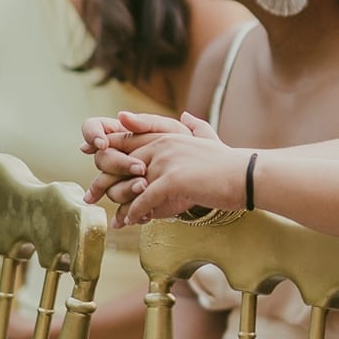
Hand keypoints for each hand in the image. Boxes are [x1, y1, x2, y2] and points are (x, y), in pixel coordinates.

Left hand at [85, 112, 243, 226]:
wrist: (247, 175)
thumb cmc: (228, 163)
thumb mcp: (208, 139)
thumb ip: (194, 126)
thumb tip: (186, 116)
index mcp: (167, 136)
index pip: (127, 143)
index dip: (107, 157)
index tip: (96, 172)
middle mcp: (162, 145)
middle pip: (119, 164)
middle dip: (103, 182)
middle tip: (90, 197)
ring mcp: (166, 162)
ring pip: (128, 185)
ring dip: (120, 203)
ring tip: (117, 217)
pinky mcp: (172, 180)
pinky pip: (143, 200)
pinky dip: (135, 213)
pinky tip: (131, 223)